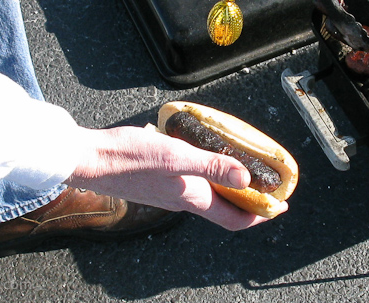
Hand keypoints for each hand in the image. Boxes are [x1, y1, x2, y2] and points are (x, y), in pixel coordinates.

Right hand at [64, 126, 283, 230]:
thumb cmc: (128, 157)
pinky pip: (192, 181)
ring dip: (230, 183)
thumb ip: (211, 165)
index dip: (261, 215)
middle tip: (268, 182)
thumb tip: (246, 178)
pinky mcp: (157, 180)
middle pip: (225, 207)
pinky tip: (204, 150)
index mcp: (192, 199)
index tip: (280, 205)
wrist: (88, 159)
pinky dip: (208, 171)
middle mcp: (183, 200)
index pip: (235, 218)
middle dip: (250, 198)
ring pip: (209, 194)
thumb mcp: (176, 156)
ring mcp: (169, 191)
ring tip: (243, 163)